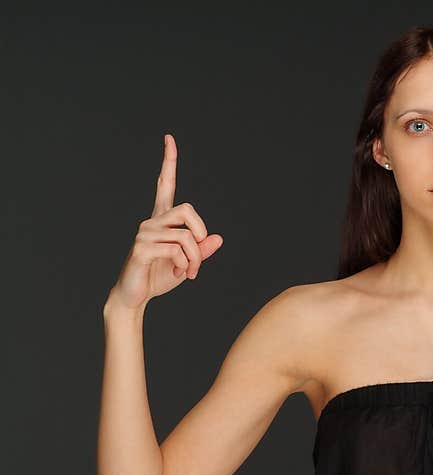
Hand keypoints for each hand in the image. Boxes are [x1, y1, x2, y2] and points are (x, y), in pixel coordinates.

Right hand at [108, 134, 223, 310]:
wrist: (135, 296)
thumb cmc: (158, 277)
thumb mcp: (188, 263)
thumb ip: (201, 251)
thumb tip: (217, 237)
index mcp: (162, 220)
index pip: (165, 185)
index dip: (168, 162)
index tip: (169, 139)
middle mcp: (152, 221)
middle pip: (188, 210)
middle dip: (201, 233)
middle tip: (199, 259)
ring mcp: (145, 233)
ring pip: (187, 236)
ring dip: (196, 258)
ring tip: (189, 271)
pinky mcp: (141, 248)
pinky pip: (176, 249)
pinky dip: (185, 264)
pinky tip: (179, 273)